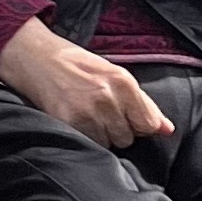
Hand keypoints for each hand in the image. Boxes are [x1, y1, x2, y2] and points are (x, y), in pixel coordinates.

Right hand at [0, 15, 173, 149]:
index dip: (136, 124)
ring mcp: (88, 111)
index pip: (148, 124)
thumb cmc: (75, 64)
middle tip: (98, 112)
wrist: (34, 56)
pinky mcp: (69, 122)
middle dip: (116, 129)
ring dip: (100, 135)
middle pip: (128, 137)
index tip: (122, 115)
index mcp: (123, 82)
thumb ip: (143, 103)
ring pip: (109, 143)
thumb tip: (167, 129)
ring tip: (85, 116)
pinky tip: (75, 121)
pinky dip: (84, 137)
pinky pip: (89, 144)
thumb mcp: (113, 74)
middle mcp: (108, 96)